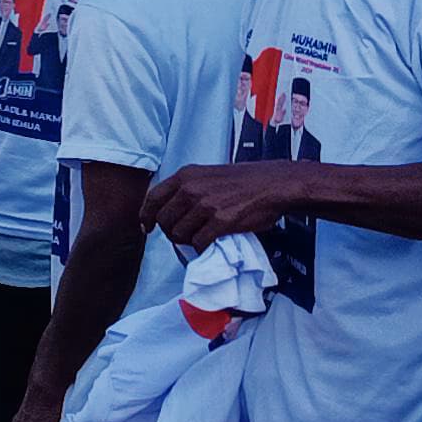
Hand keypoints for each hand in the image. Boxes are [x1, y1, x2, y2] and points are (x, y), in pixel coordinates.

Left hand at [146, 161, 309, 250]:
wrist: (274, 184)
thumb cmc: (243, 181)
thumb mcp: (207, 174)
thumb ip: (187, 188)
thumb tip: (169, 210)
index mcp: (185, 176)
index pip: (153, 198)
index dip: (146, 216)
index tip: (147, 227)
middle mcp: (191, 189)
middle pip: (164, 221)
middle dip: (169, 232)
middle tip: (182, 236)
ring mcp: (206, 205)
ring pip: (179, 234)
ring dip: (186, 241)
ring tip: (197, 238)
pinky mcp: (221, 221)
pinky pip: (199, 242)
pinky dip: (201, 247)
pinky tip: (208, 243)